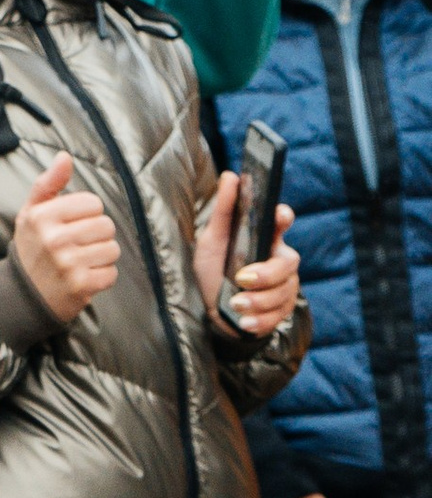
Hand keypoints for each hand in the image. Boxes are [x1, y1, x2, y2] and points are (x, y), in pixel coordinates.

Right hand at [12, 154, 118, 326]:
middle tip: (76, 247)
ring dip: (101, 257)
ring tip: (80, 262)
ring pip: (112, 249)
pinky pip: (111, 273)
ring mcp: (67, 264)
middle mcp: (53, 239)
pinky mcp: (80, 286)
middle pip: (106, 225)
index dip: (86, 214)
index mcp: (42, 217)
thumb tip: (64, 157)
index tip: (70, 226)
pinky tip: (83, 278)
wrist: (22, 296)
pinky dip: (101, 277)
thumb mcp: (31, 213)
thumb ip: (48, 184)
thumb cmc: (33, 248)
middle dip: (96, 236)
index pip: (93, 203)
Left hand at [195, 169, 300, 337]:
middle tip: (242, 278)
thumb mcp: (212, 240)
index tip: (278, 215)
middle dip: (266, 273)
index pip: (281, 222)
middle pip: (288, 263)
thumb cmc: (214, 269)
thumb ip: (224, 211)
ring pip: (283, 292)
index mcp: (265, 238)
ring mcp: (283, 286)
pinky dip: (260, 320)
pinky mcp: (280, 310)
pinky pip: (278, 315)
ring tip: (236, 305)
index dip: (283, 217)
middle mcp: (279, 260)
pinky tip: (244, 322)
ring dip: (258, 300)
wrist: (210, 310)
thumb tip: (231, 175)